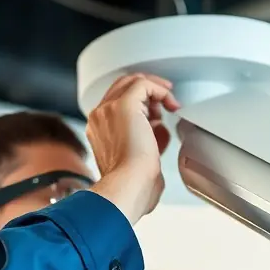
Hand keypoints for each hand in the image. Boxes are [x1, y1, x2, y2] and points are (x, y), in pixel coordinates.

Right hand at [86, 73, 180, 223]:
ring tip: (170, 103)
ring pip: (131, 82)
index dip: (141, 107)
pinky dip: (160, 90)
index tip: (158, 116)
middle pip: (121, 88)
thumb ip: (144, 146)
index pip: (116, 106)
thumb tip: (160, 134)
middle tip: (166, 102)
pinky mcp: (124, 105)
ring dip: (154, 89)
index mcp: (99, 133)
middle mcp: (100, 118)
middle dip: (147, 93)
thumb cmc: (133, 187)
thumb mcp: (137, 164)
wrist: (128, 187)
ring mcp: (109, 110)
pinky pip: (143, 84)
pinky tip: (171, 103)